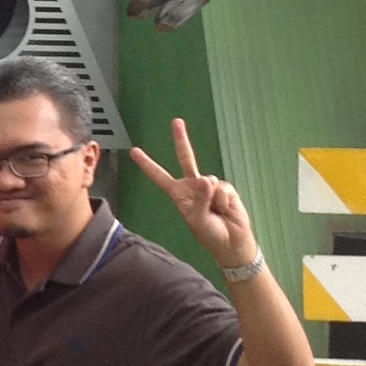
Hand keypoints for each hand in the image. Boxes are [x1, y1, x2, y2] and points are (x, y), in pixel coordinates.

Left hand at [129, 117, 255, 265]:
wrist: (232, 242)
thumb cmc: (210, 234)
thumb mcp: (197, 220)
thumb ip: (200, 200)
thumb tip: (206, 180)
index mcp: (179, 195)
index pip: (159, 177)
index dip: (147, 165)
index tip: (134, 151)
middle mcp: (192, 186)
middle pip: (186, 158)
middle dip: (181, 139)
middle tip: (176, 122)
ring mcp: (209, 186)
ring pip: (208, 181)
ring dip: (214, 200)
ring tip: (217, 213)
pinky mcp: (225, 188)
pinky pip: (223, 189)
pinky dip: (224, 201)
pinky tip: (226, 209)